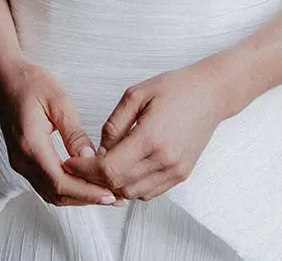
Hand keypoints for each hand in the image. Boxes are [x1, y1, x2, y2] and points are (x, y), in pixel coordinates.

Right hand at [0, 60, 117, 207]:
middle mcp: (21, 159)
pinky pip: (45, 184)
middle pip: (55, 193)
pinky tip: (85, 183)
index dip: (86, 192)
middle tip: (114, 197)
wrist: (6, 78)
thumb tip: (90, 159)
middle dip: (85, 198)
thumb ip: (74, 133)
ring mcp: (19, 162)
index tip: (109, 194)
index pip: (59, 181)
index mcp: (30, 144)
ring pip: (50, 193)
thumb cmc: (31, 83)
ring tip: (103, 193)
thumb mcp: (59, 101)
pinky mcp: (23, 161)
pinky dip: (66, 189)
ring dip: (77, 197)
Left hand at [61, 59, 236, 201]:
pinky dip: (131, 187)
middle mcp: (165, 161)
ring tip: (99, 169)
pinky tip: (123, 170)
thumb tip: (98, 150)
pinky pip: (150, 193)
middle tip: (79, 167)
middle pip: (118, 185)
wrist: (211, 94)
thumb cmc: (174, 88)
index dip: (84, 169)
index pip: (108, 168)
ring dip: (112, 185)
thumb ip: (113, 125)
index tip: (70, 162)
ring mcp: (175, 171)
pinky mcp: (182, 174)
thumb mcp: (135, 94)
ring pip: (133, 194)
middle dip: (93, 179)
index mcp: (151, 138)